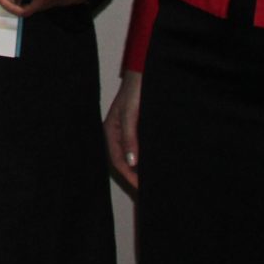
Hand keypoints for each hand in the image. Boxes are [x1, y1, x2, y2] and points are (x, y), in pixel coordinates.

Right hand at [104, 70, 141, 188]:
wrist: (144, 74)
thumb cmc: (135, 91)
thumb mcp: (130, 115)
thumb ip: (129, 138)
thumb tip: (131, 162)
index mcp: (110, 132)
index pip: (117, 161)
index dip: (129, 176)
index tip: (141, 187)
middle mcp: (117, 134)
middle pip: (123, 161)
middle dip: (133, 176)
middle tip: (146, 189)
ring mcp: (127, 132)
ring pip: (131, 156)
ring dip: (139, 168)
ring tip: (151, 180)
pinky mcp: (137, 128)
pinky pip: (139, 148)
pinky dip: (144, 158)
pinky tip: (153, 163)